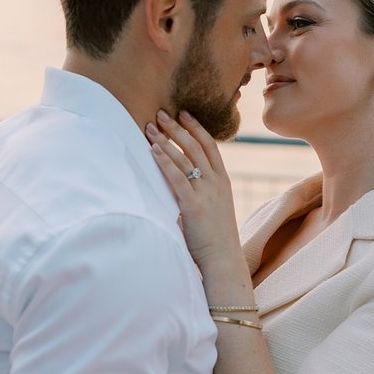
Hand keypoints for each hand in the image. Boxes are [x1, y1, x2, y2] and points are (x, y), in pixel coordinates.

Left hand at [145, 110, 243, 272]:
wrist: (223, 260)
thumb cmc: (216, 239)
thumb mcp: (214, 209)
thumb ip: (202, 194)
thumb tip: (185, 187)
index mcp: (223, 181)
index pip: (210, 146)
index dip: (196, 128)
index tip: (184, 114)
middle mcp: (215, 182)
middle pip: (195, 146)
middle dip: (177, 128)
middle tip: (161, 113)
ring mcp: (205, 192)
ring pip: (184, 158)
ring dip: (165, 141)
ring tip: (150, 127)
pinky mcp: (193, 205)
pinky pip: (177, 178)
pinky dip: (164, 162)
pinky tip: (153, 150)